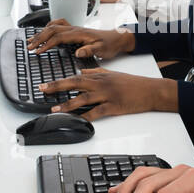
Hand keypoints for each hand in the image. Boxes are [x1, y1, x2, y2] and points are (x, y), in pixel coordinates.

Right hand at [26, 22, 134, 59]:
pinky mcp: (74, 29)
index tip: (38, 51)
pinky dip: (48, 28)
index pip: (58, 37)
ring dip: (41, 32)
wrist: (117, 38)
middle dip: (39, 38)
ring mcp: (74, 28)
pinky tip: (44, 33)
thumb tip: (78, 52)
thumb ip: (90, 51)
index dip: (47, 44)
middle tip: (29, 47)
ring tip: (31, 40)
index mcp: (79, 33)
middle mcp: (74, 28)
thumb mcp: (102, 50)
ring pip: (53, 26)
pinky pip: (58, 24)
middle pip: (52, 29)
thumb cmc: (110, 44)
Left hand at [37, 68, 175, 119]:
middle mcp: (101, 84)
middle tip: (43, 90)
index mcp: (100, 76)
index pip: (75, 77)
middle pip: (75, 84)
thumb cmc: (132, 83)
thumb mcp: (113, 73)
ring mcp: (107, 95)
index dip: (58, 81)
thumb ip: (95, 72)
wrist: (150, 90)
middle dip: (57, 87)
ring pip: (83, 98)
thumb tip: (81, 72)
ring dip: (67, 104)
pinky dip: (86, 116)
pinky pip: (97, 112)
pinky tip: (77, 120)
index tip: (45, 84)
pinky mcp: (114, 106)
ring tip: (55, 109)